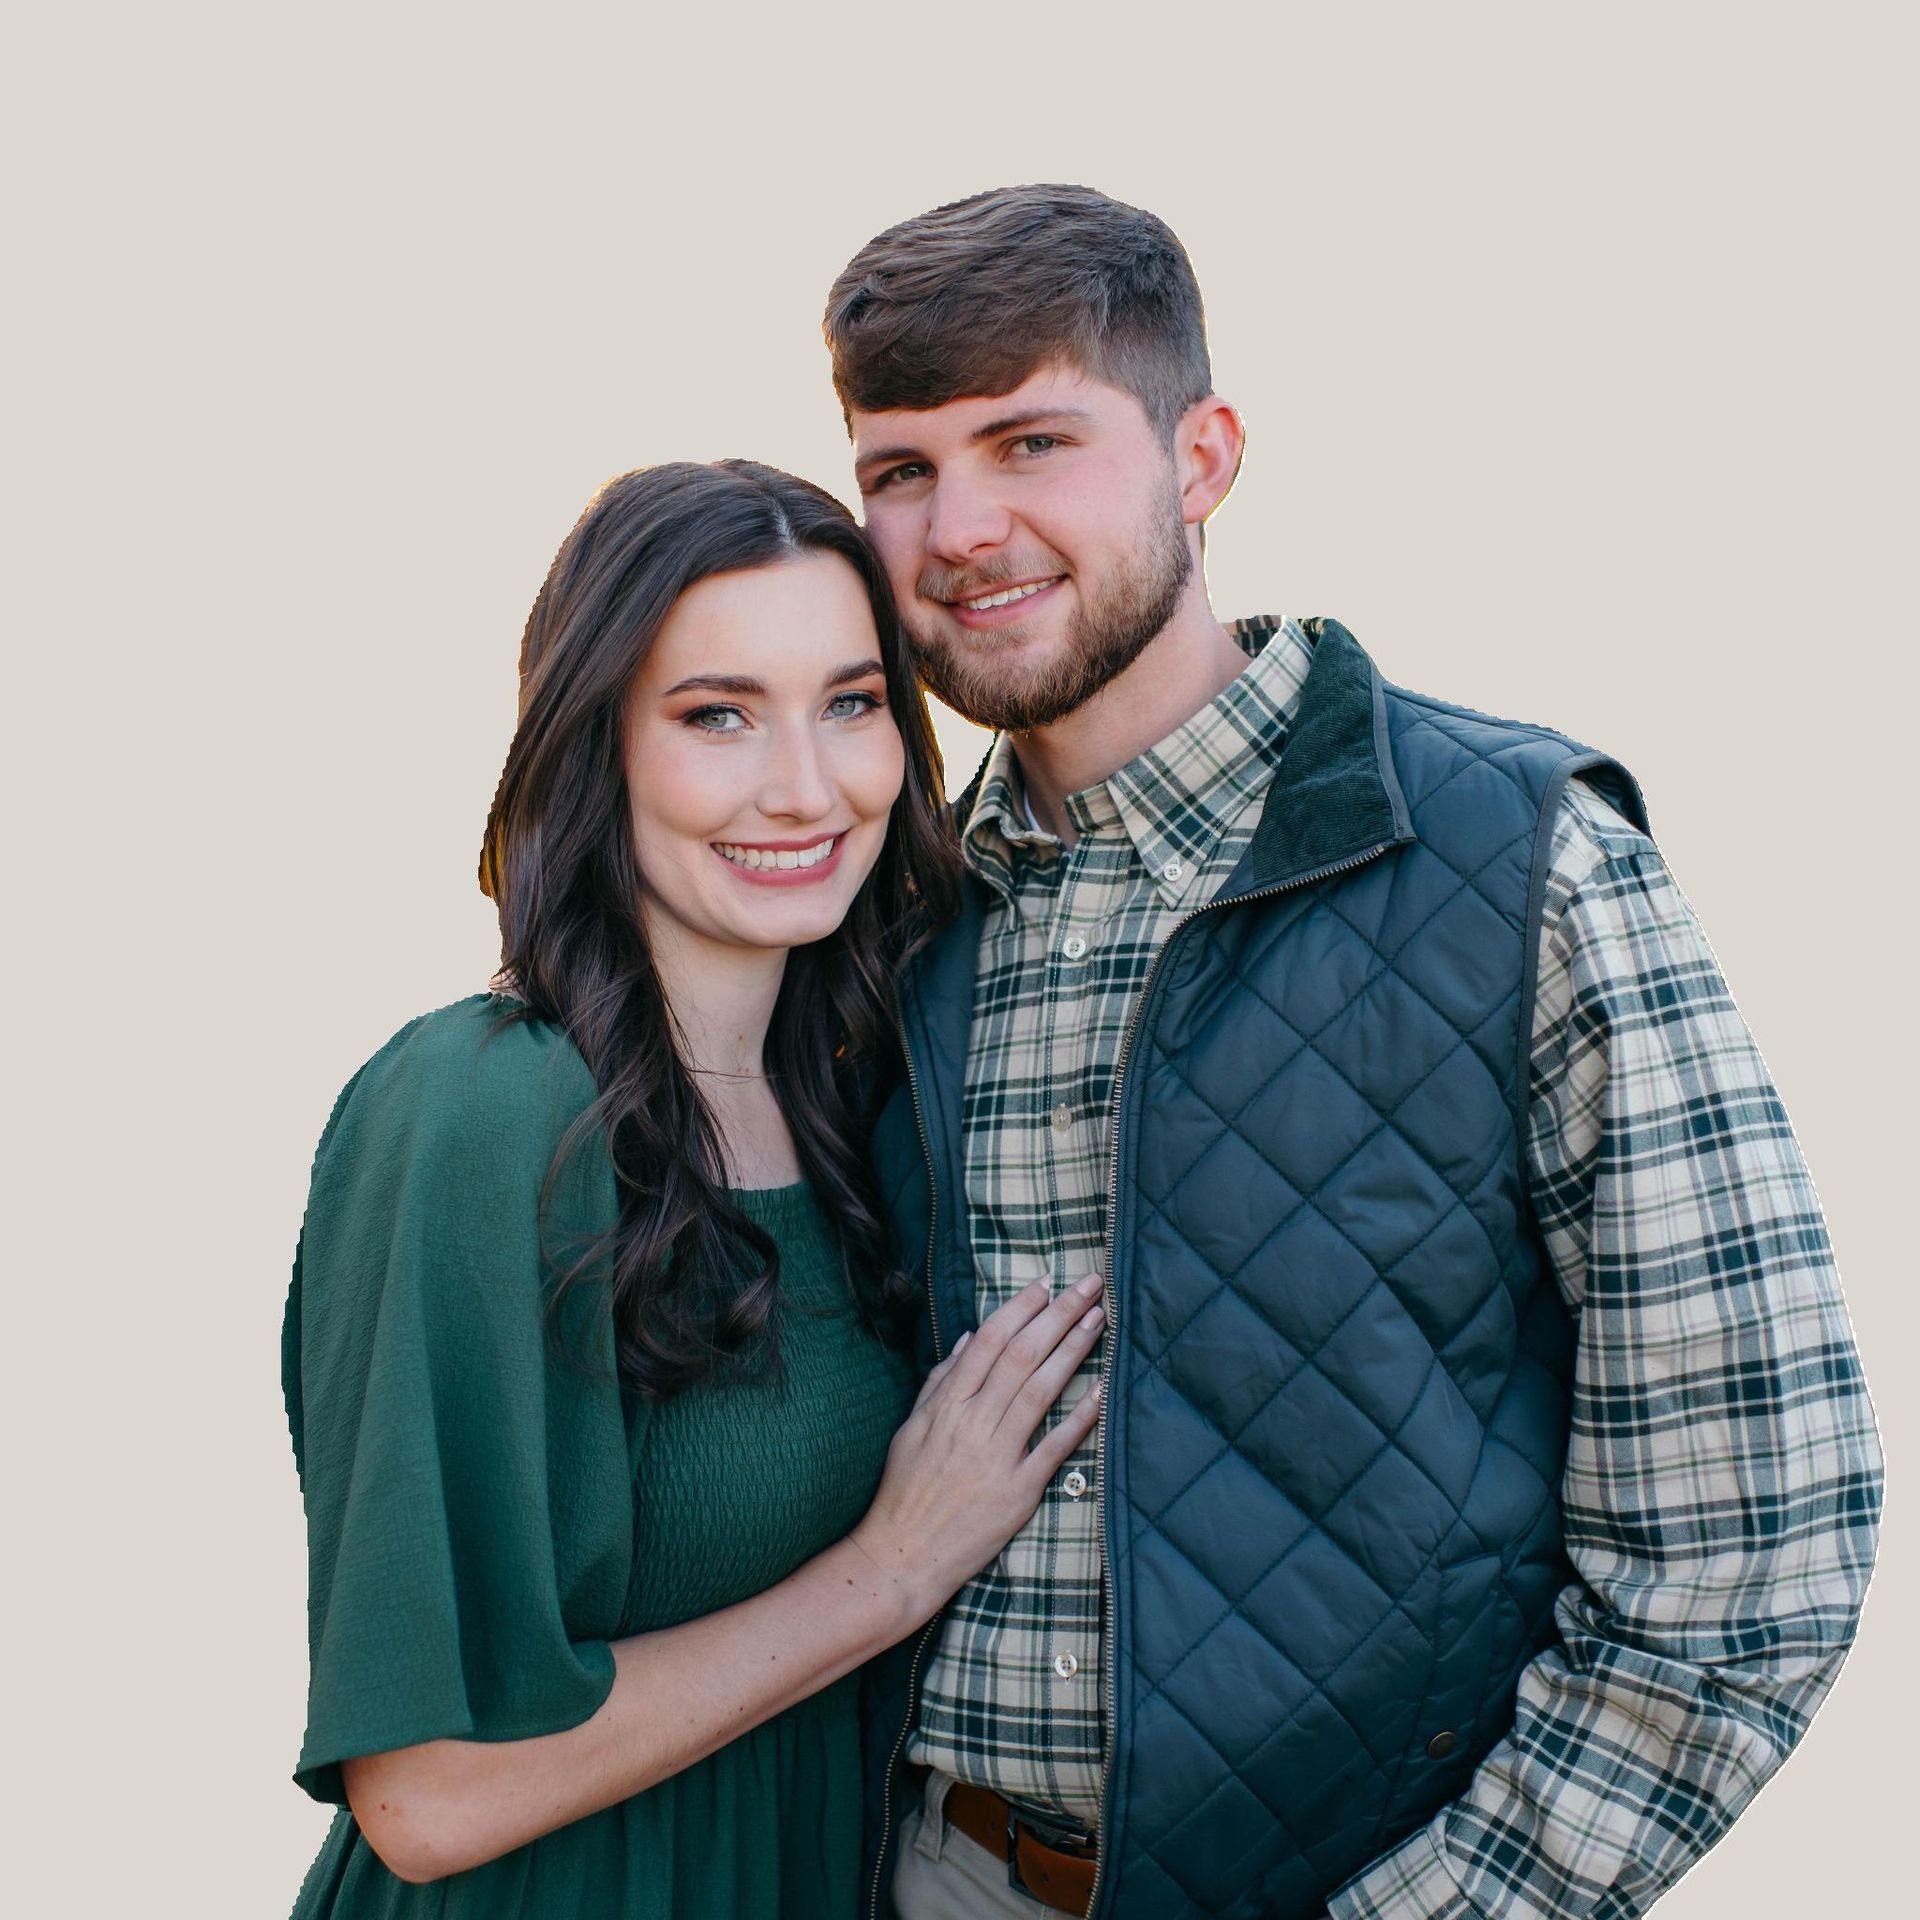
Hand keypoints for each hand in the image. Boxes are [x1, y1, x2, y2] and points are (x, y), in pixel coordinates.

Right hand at [849, 1275, 1106, 1622]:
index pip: (989, 1341)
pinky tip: (1103, 1390)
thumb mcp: (911, 1428)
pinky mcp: (1018, 1490)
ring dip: (1073, 1350)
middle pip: (1022, 1355)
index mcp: (946, 1404)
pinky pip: (1054, 1446)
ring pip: (1041, 1389)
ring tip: (1098, 1321)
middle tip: (1089, 1286)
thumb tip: (969, 1337)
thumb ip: (940, 1381)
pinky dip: (1080, 1417)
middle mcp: (972, 1422)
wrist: (902, 1555)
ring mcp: (997, 1455)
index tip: (1046, 1284)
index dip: (1020, 1308)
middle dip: (1058, 1314)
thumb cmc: (905, 1491)